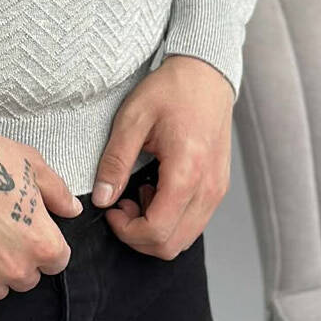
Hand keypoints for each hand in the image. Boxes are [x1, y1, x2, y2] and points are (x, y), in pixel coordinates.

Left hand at [91, 55, 233, 257]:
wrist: (206, 75)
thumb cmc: (172, 91)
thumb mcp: (132, 119)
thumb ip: (115, 161)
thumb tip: (102, 197)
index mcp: (187, 171)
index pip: (157, 231)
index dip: (127, 231)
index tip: (112, 210)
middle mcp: (209, 188)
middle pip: (171, 245)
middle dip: (139, 236)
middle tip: (122, 206)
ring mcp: (217, 190)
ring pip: (184, 239)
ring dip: (156, 229)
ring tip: (139, 196)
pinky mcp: (218, 187)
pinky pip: (194, 223)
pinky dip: (171, 220)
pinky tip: (156, 191)